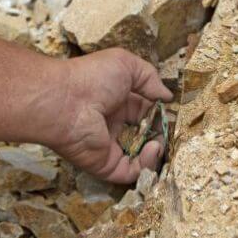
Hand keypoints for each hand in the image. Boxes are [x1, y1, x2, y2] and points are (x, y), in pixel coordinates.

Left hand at [44, 49, 172, 183]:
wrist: (65, 101)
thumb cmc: (91, 78)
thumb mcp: (127, 65)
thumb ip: (150, 78)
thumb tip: (167, 96)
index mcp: (116, 102)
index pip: (144, 112)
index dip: (160, 114)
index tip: (173, 114)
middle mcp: (113, 125)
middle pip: (144, 136)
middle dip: (161, 135)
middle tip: (171, 131)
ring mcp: (109, 147)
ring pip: (140, 158)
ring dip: (156, 151)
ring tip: (160, 141)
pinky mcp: (106, 165)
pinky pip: (131, 172)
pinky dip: (146, 164)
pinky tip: (152, 148)